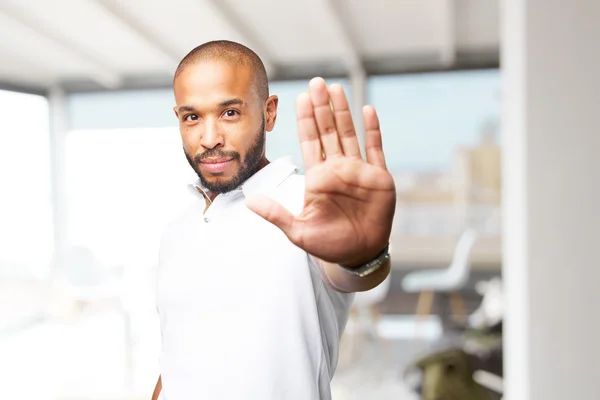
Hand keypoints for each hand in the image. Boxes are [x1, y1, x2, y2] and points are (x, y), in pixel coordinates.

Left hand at [246, 77, 395, 266]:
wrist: (359, 254)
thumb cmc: (329, 245)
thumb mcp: (298, 231)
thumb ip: (276, 214)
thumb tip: (249, 202)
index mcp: (318, 177)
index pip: (310, 142)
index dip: (305, 120)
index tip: (300, 97)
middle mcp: (338, 168)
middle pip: (328, 131)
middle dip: (322, 107)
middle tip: (316, 83)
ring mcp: (358, 170)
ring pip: (350, 133)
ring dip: (343, 111)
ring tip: (336, 88)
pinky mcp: (379, 177)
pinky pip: (375, 149)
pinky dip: (373, 129)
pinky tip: (367, 109)